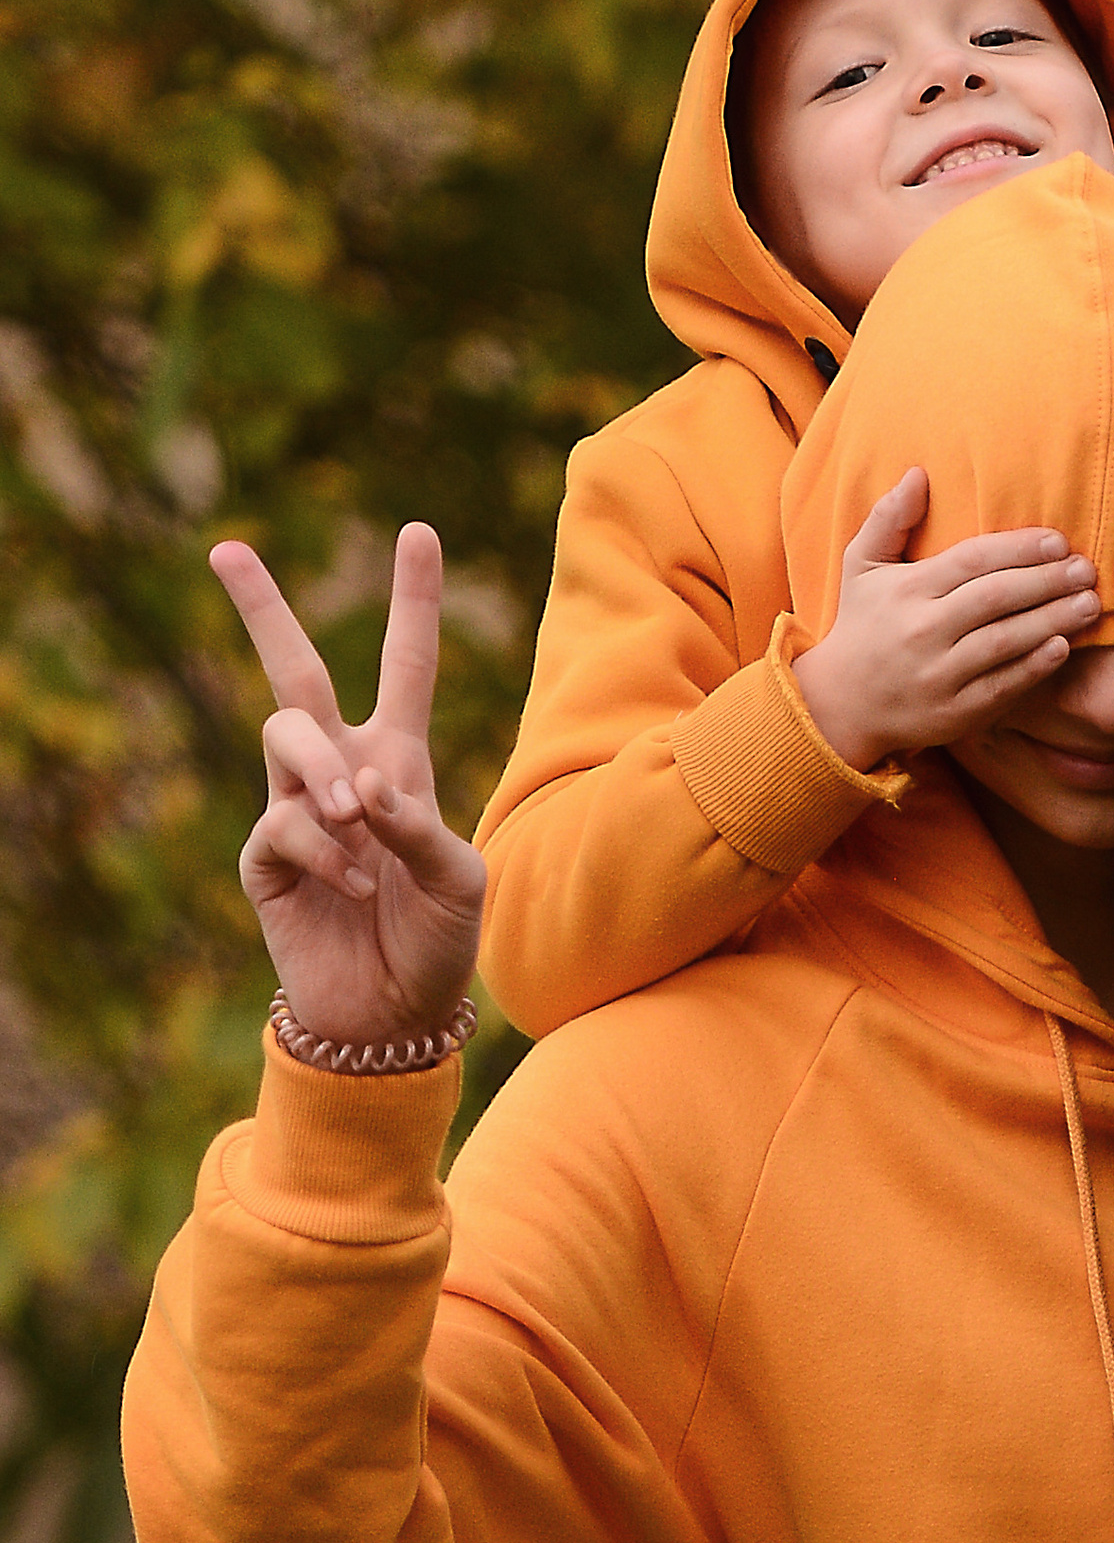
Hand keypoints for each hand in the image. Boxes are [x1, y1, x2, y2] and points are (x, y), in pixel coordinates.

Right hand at [211, 522, 485, 1049]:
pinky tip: (355, 887)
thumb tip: (362, 784)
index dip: (414, 599)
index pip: (407, 662)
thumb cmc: (439, 939)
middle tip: (226, 546)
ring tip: (356, 813)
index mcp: (402, 756)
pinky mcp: (264, 854)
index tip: (418, 531)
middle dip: (260, 607)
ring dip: (323, 765)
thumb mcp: (460, 877)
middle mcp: (344, 768)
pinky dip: (328, 851)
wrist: (392, 1012)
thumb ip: (418, 824)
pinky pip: (285, 821)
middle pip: (296, 669)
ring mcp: (297, 808)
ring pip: (285, 731)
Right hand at [792, 468, 1100, 770]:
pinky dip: (1034, 667)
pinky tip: (1064, 647)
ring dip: (1053, 621)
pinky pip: (1001, 687)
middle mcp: (923, 631)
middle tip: (1087, 570)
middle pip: (996, 598)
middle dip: (1047, 581)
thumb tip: (918, 473)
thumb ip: (889, 518)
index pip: (973, 561)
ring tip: (1089, 604)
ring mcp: (939, 675)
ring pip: (1005, 642)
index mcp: (907, 590)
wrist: (842, 704)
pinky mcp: (953, 713)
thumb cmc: (862, 624)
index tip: (1058, 541)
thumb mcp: (860, 565)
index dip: (1020, 548)